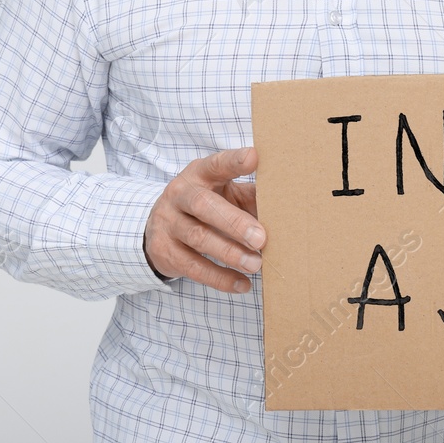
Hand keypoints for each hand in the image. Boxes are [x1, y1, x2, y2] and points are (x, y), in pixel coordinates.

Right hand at [143, 146, 265, 292]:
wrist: (159, 227)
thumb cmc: (206, 205)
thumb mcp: (223, 193)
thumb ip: (249, 195)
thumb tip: (284, 206)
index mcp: (198, 174)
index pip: (215, 164)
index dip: (233, 162)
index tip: (254, 158)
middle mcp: (179, 194)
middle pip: (204, 205)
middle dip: (234, 222)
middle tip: (261, 238)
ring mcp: (168, 223)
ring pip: (199, 238)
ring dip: (230, 253)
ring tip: (256, 264)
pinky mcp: (164, 251)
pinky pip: (193, 267)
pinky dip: (220, 278)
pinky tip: (242, 284)